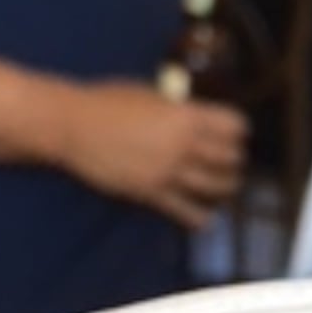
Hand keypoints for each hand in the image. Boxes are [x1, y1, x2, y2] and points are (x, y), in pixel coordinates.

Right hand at [63, 80, 246, 229]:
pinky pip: (187, 212)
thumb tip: (195, 115)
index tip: (235, 133)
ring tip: (223, 186)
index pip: (234, 125)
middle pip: (231, 158)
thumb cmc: (106, 102)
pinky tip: (206, 218)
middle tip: (229, 160)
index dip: (238, 129)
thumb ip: (177, 109)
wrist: (73, 125)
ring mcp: (169, 171)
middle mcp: (183, 144)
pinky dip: (201, 217)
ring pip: (217, 186)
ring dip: (224, 186)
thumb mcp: (150, 95)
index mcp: (186, 115)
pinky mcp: (152, 193)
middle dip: (234, 159)